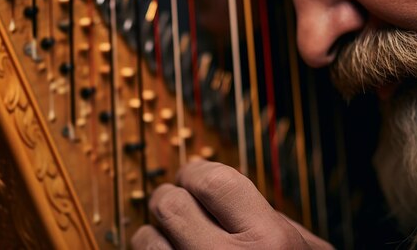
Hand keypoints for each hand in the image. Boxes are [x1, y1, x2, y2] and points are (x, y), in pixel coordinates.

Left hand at [131, 160, 332, 248]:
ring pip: (145, 239)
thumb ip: (271, 219)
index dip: (199, 173)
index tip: (194, 177)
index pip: (215, 181)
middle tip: (178, 205)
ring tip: (174, 243)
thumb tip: (222, 189)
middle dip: (171, 199)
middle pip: (171, 204)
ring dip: (155, 236)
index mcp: (269, 245)